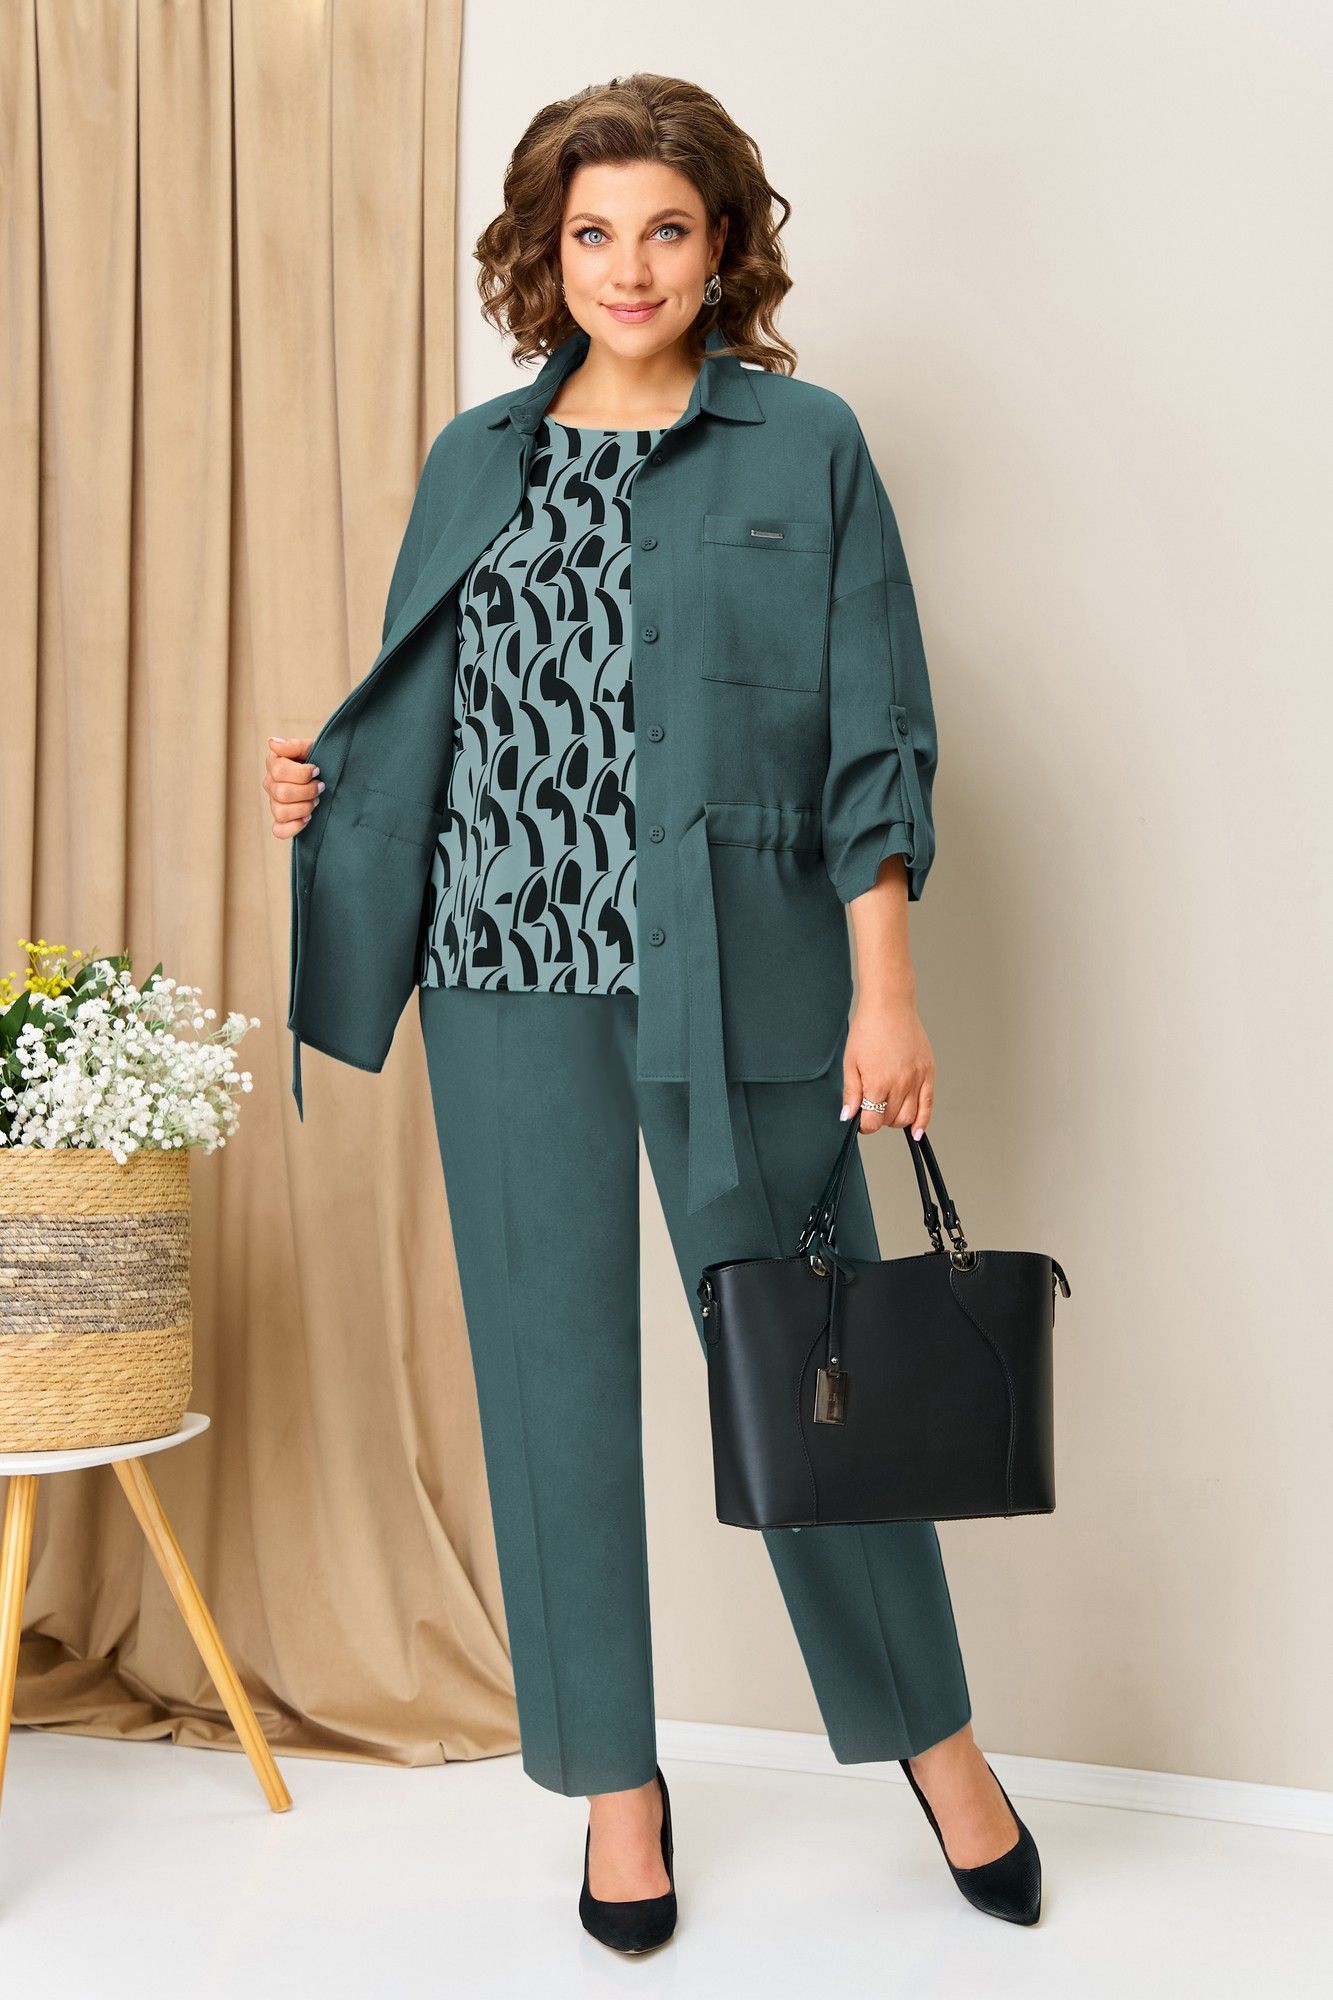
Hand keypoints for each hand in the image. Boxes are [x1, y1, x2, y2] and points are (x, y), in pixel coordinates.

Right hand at [263, 736, 320, 838]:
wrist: (332, 775)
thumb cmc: (321, 760)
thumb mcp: (312, 747)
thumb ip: (294, 746)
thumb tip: (272, 742)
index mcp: (275, 764)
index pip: (279, 772)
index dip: (302, 773)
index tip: (317, 770)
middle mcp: (271, 784)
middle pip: (282, 793)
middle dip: (307, 791)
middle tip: (320, 786)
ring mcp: (274, 803)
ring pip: (281, 812)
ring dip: (304, 807)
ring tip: (316, 801)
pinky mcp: (281, 821)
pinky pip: (279, 830)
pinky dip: (294, 826)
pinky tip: (308, 818)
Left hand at [840, 992, 933, 1137]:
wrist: (890, 1007)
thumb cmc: (868, 1030)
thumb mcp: (850, 1062)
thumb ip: (851, 1093)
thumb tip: (848, 1117)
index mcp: (878, 1083)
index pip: (872, 1122)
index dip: (863, 1126)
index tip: (860, 1122)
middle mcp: (900, 1084)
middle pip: (890, 1120)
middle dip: (879, 1121)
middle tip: (872, 1110)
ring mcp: (917, 1079)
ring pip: (909, 1116)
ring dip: (896, 1120)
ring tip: (887, 1110)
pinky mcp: (928, 1072)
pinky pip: (928, 1104)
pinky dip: (922, 1121)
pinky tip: (916, 1131)